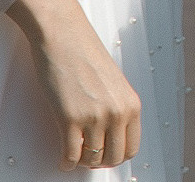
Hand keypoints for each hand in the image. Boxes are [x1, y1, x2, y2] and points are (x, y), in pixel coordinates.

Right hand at [8, 0, 141, 170]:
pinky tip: (63, 158)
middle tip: (88, 157)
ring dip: (82, 161)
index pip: (131, 147)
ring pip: (92, 159)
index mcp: (131, 103)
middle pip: (113, 158)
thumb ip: (115, 106)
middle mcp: (117, 112)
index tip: (105, 154)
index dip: (117, 155)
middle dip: (100, 162)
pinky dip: (66, 162)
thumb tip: (109, 135)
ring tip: (74, 155)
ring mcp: (94, 117)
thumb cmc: (83, 52)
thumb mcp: (112, 82)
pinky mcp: (70, 119)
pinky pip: (71, 156)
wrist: (62, 33)